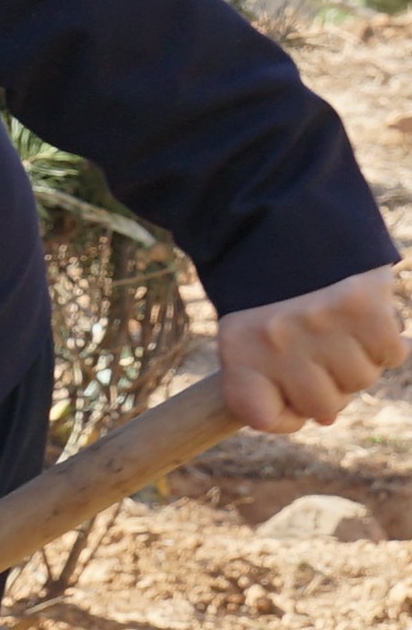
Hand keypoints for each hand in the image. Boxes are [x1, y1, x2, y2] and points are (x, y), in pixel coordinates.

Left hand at [218, 263, 404, 431]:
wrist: (288, 210)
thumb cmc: (268, 279)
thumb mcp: (251, 324)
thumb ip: (276, 376)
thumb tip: (326, 419)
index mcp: (238, 349)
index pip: (262, 417)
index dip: (284, 416)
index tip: (291, 399)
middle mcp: (278, 343)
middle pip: (323, 407)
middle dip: (330, 387)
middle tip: (324, 354)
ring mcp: (323, 327)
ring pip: (361, 380)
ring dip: (359, 359)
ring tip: (341, 326)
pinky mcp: (365, 309)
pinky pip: (391, 354)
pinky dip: (387, 341)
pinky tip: (370, 319)